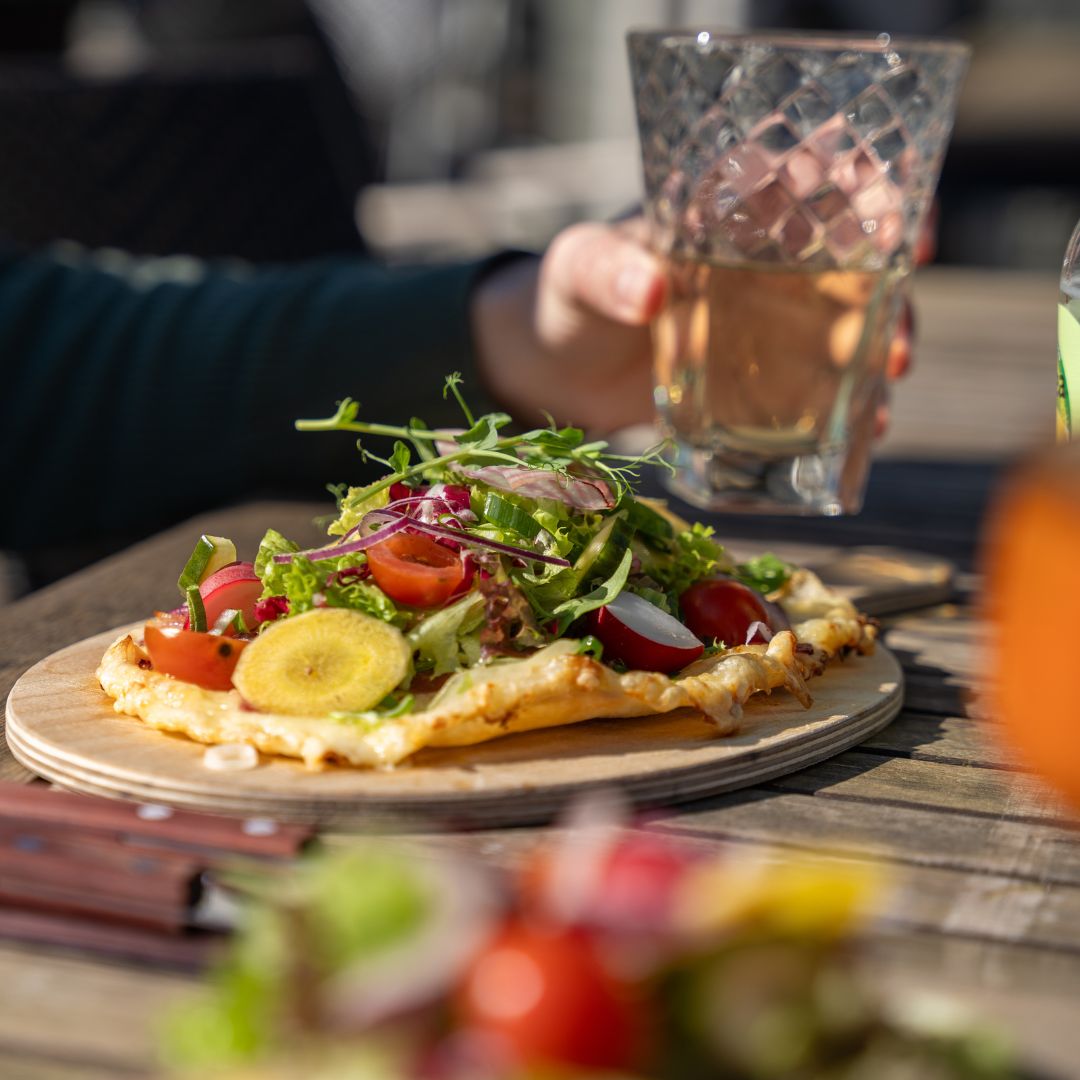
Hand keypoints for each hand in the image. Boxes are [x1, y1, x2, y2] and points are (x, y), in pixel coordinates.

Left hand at [472, 219, 916, 434]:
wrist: (553, 367)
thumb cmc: (566, 296)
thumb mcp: (577, 269)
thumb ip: (606, 270)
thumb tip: (652, 290)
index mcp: (730, 212)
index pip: (816, 181)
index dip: (874, 192)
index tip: (903, 226)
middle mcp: (763, 262)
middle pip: (854, 259)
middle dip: (893, 291)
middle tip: (898, 339)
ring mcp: (766, 323)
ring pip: (850, 323)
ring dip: (882, 347)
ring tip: (889, 381)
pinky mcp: (757, 378)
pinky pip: (817, 386)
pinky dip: (847, 404)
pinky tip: (866, 428)